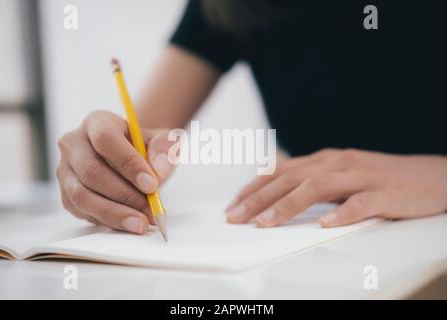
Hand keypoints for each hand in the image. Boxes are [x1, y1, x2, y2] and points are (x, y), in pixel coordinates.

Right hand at [57, 111, 175, 233]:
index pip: (106, 139)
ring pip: (82, 196)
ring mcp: (65, 170)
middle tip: (150, 210)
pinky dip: (107, 220)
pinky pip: (82, 211)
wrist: (131, 159)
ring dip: (114, 213)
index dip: (128, 164)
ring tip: (140, 223)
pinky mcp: (66, 194)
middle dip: (124, 195)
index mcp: (97, 122)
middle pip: (91, 171)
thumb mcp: (162, 142)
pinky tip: (128, 223)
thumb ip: (164, 149)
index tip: (151, 185)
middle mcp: (74, 143)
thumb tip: (158, 170)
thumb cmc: (145, 148)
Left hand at [225, 149, 446, 227]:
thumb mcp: (341, 175)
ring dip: (287, 205)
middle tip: (235, 217)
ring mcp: (361, 176)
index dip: (254, 187)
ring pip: (317, 187)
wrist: (430, 176)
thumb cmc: (379, 178)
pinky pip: (360, 203)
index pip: (281, 172)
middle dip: (258, 199)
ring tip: (265, 223)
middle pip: (291, 179)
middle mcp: (338, 163)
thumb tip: (277, 193)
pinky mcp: (384, 192)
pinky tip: (324, 225)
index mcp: (325, 160)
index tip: (233, 205)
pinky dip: (340, 213)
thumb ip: (312, 181)